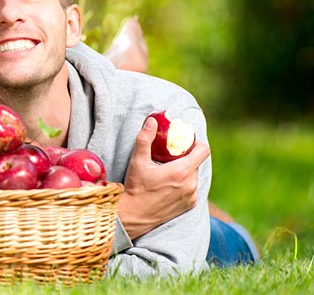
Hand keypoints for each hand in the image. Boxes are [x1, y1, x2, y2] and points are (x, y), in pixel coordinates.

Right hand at [118, 116, 209, 239]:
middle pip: (196, 163)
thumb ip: (146, 139)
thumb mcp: (138, 162)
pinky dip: (184, 184)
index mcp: (182, 171)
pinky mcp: (190, 205)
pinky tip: (169, 186)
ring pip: (193, 176)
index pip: (203, 150)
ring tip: (167, 172)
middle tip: (169, 157)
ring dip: (184, 171)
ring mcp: (192, 196)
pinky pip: (192, 189)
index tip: (183, 142)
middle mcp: (191, 184)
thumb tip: (152, 121)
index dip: (196, 143)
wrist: (134, 216)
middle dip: (185, 157)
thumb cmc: (136, 188)